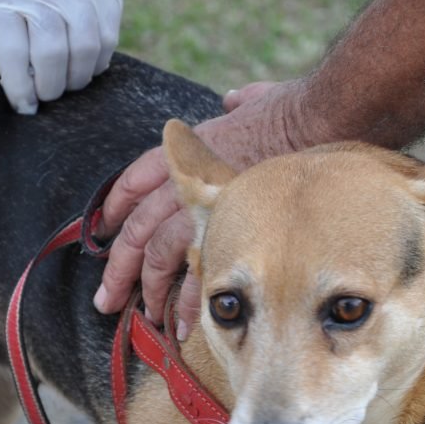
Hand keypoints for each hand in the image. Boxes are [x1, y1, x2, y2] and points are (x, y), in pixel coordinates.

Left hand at [0, 0, 122, 113]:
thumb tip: (16, 101)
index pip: (13, 54)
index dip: (20, 89)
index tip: (25, 107)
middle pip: (53, 52)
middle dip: (51, 86)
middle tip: (48, 94)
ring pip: (87, 48)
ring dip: (77, 78)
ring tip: (67, 81)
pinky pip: (109, 38)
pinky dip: (97, 61)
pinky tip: (85, 62)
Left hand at [94, 80, 311, 335]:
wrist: (318, 121)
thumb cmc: (295, 111)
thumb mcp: (258, 99)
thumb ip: (242, 102)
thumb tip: (237, 100)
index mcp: (186, 151)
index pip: (135, 181)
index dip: (116, 208)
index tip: (107, 231)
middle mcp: (183, 181)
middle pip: (137, 229)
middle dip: (119, 268)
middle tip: (107, 299)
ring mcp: (202, 209)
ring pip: (157, 255)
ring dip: (148, 289)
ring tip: (146, 316)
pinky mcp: (227, 233)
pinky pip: (197, 274)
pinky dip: (188, 302)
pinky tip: (182, 323)